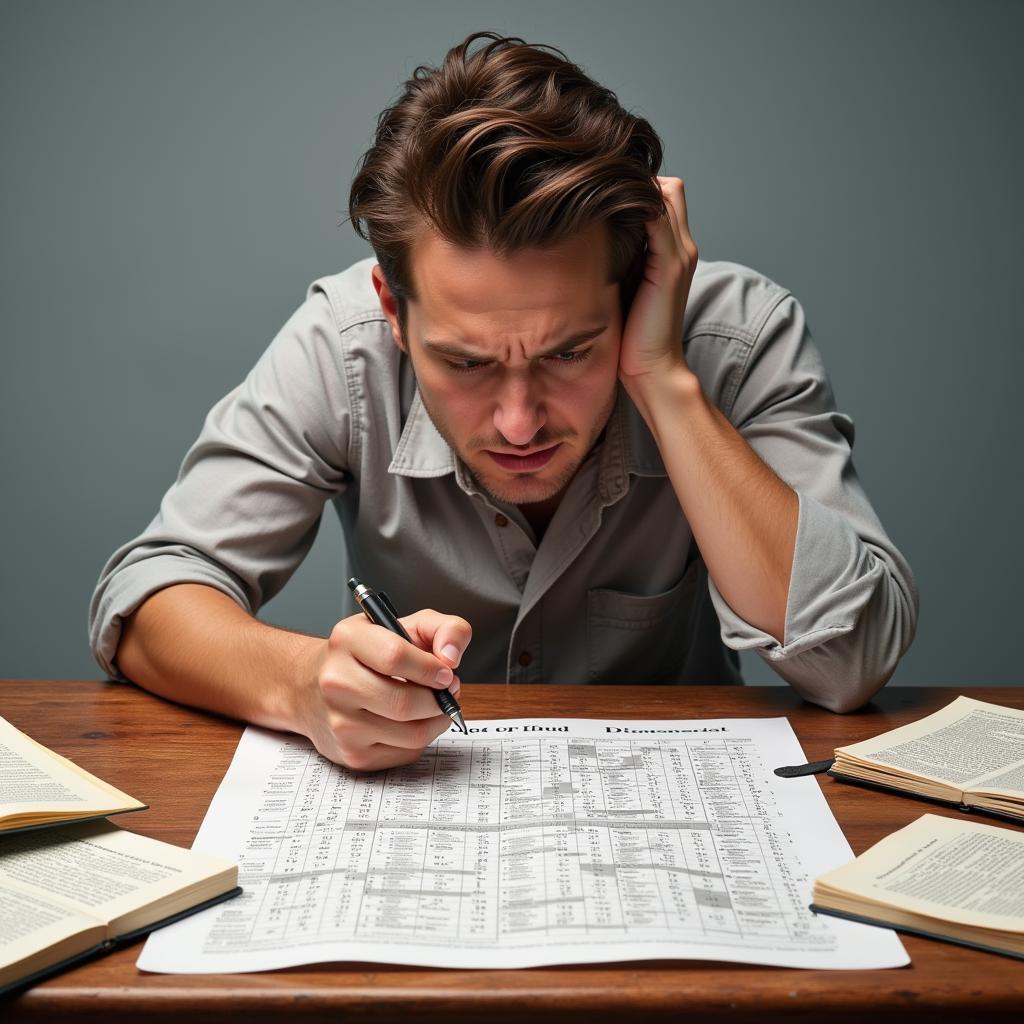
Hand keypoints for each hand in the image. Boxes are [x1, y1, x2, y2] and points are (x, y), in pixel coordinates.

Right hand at [294, 608, 471, 771]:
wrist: (309, 685)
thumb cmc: (363, 655)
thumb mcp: (402, 625)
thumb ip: (443, 628)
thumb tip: (452, 655)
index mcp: (347, 641)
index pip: (395, 656)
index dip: (430, 668)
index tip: (446, 672)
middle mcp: (336, 682)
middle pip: (405, 703)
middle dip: (438, 700)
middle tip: (446, 691)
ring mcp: (341, 723)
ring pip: (412, 734)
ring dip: (436, 721)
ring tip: (434, 706)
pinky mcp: (351, 754)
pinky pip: (406, 754)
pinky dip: (420, 739)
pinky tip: (411, 722)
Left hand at [618, 176, 698, 388]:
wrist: (650, 368)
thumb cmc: (631, 334)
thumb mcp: (621, 283)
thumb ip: (618, 256)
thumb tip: (587, 233)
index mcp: (672, 250)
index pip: (663, 194)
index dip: (636, 188)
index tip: (602, 194)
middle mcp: (682, 246)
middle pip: (668, 187)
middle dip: (634, 184)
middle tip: (597, 192)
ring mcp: (680, 254)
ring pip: (667, 195)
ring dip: (634, 191)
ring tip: (598, 197)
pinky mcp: (671, 266)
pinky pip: (659, 219)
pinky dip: (637, 207)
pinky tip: (606, 212)